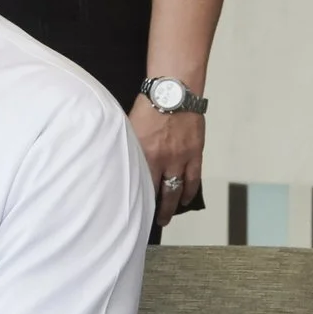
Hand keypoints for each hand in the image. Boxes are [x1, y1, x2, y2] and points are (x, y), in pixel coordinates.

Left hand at [128, 97, 204, 231]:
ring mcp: (181, 158)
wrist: (174, 91)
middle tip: (154, 221)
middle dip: (157, 210)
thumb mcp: (129, 128)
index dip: (137, 200)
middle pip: (160, 192)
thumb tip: (117, 159)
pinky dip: (190, 190)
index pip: (139, 185)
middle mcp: (163, 160)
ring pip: (178, 189)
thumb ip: (127, 147)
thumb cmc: (147, 106)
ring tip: (169, 215)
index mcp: (143, 154)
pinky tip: (187, 199)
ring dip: (174, 205)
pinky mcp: (195, 152)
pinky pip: (194, 177)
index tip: (133, 211)